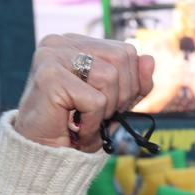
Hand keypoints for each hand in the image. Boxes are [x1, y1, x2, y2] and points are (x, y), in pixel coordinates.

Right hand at [15, 34, 154, 152]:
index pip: (126, 51)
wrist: (45, 152)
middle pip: (122, 58)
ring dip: (105, 110)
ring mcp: (52, 55)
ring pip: (110, 77)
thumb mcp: (117, 103)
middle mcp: (62, 42)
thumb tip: (149, 58)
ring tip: (84, 120)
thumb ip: (136, 82)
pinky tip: (75, 127)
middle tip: (98, 115)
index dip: (130, 83)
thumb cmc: (78, 126)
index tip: (110, 104)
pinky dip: (92, 121)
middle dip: (120, 95)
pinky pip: (95, 100)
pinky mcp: (49, 75)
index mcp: (78, 43)